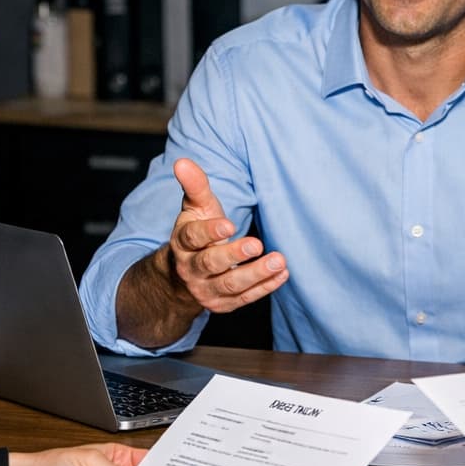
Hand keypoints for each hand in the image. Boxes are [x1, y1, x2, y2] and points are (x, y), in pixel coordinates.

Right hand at [167, 158, 286, 314]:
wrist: (183, 276)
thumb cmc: (196, 233)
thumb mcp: (195, 208)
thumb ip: (194, 185)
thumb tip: (182, 161)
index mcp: (183, 242)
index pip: (193, 237)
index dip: (210, 231)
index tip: (229, 225)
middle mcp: (190, 268)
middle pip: (210, 263)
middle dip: (234, 255)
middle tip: (257, 245)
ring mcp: (206, 289)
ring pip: (230, 285)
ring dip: (256, 274)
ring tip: (279, 261)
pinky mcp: (222, 304)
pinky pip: (245, 298)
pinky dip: (265, 287)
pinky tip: (282, 274)